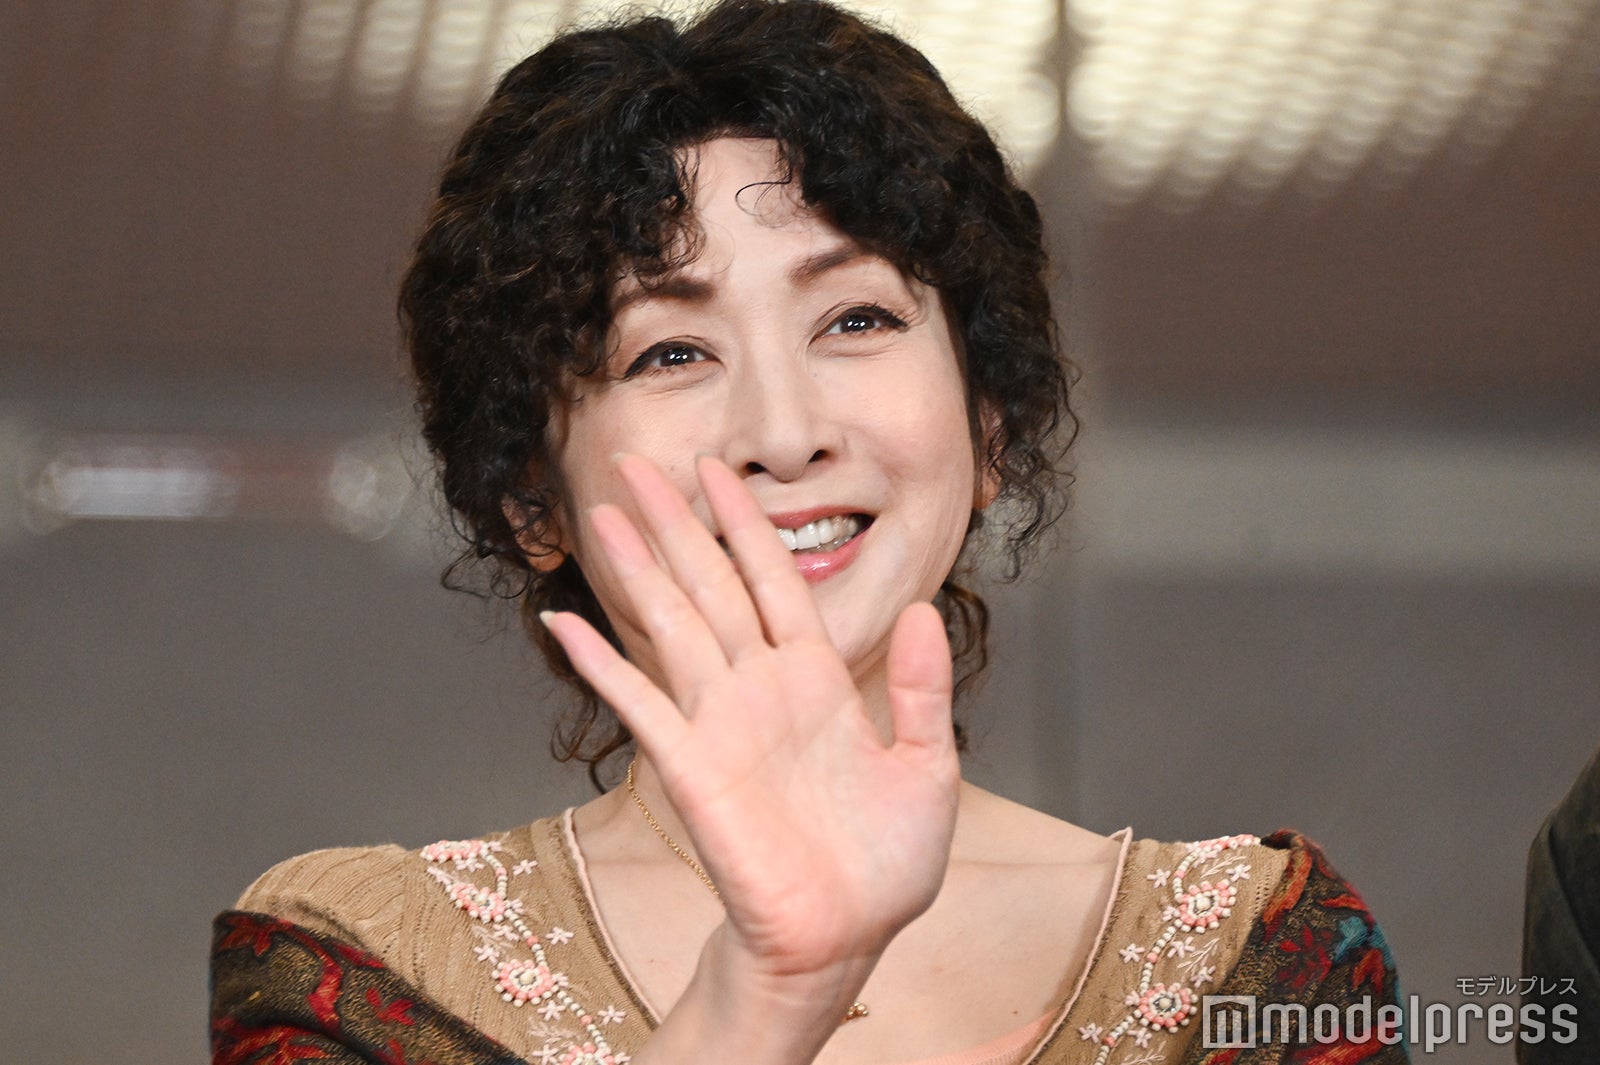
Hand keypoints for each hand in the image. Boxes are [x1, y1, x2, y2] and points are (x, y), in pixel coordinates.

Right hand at [541, 453, 959, 986]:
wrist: (843, 940)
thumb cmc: (885, 863)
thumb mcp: (927, 767)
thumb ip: (921, 689)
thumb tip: (925, 610)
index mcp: (817, 678)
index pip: (773, 580)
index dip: (746, 523)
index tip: (719, 470)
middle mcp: (760, 687)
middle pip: (711, 584)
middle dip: (676, 522)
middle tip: (636, 464)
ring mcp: (720, 723)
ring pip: (672, 623)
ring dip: (638, 567)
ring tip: (604, 512)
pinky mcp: (690, 767)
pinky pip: (638, 701)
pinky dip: (600, 662)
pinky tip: (565, 622)